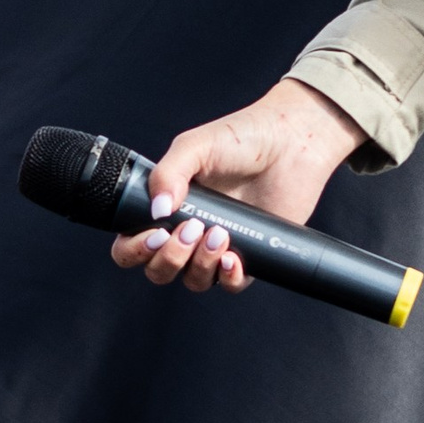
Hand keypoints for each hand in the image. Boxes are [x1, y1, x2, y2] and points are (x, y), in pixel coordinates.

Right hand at [112, 78, 364, 294]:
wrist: (291, 143)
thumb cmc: (241, 138)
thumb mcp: (194, 146)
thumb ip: (167, 174)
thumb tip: (157, 210)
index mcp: (167, 208)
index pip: (132, 244)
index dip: (135, 249)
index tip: (154, 233)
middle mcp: (188, 232)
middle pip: (159, 271)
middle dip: (169, 259)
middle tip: (190, 229)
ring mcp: (217, 247)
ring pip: (193, 281)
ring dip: (199, 265)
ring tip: (218, 234)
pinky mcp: (249, 256)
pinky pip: (229, 284)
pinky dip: (227, 277)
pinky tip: (232, 257)